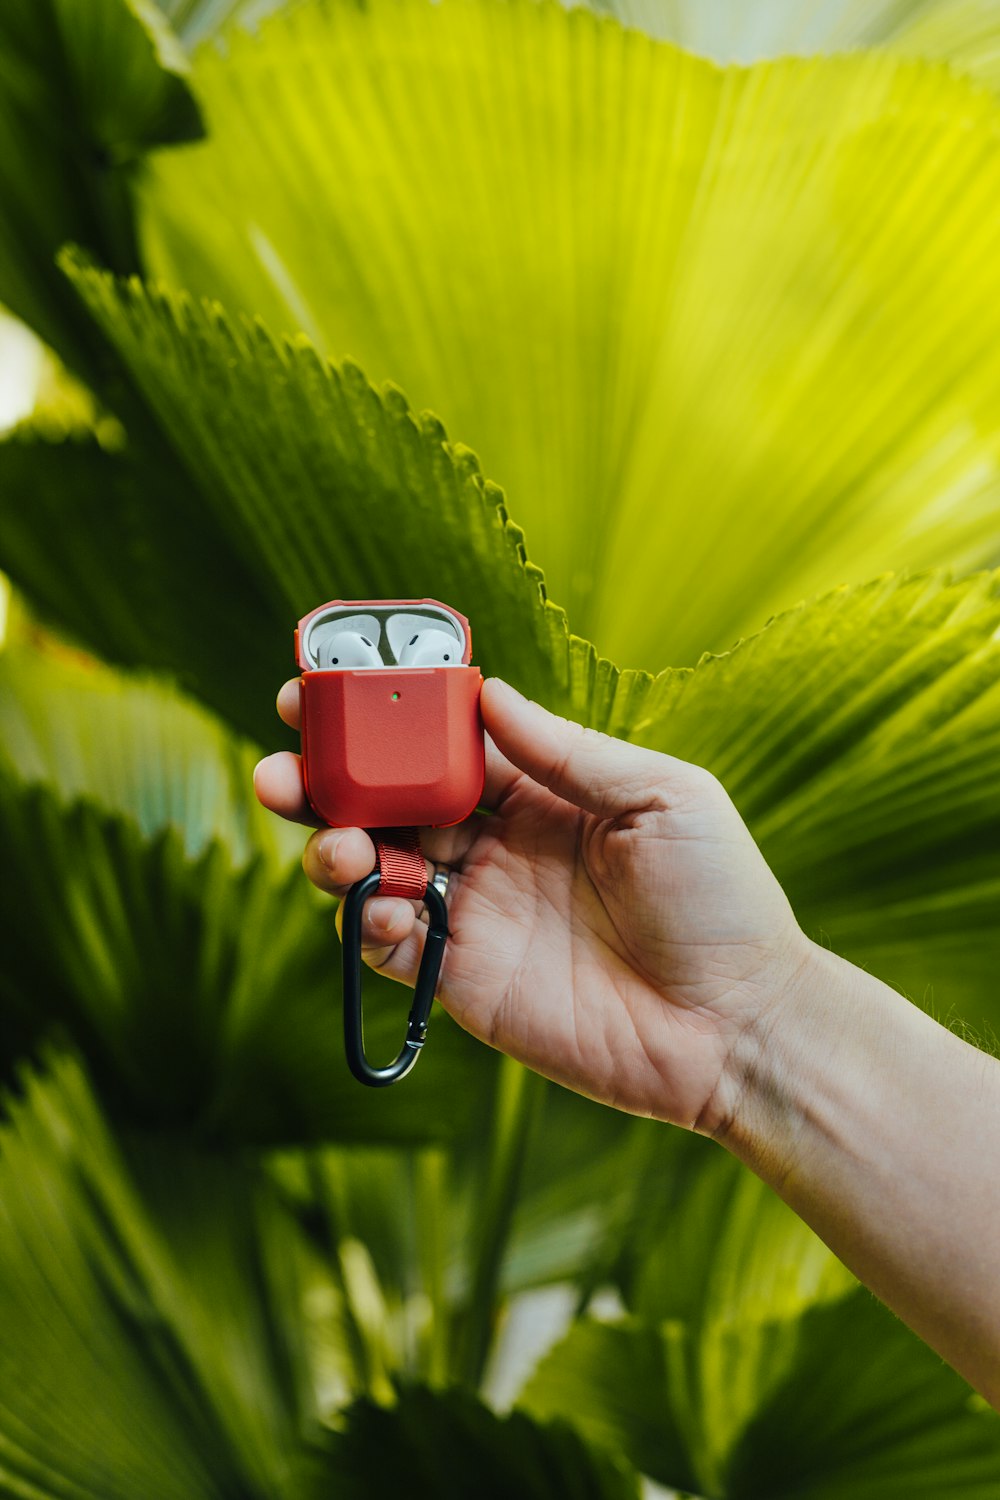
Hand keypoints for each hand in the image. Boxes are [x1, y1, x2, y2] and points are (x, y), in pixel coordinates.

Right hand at [253, 679, 812, 1128]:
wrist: (738, 1025)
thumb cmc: (720, 898)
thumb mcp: (663, 795)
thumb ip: (566, 750)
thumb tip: (486, 692)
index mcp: (541, 793)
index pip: (445, 743)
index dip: (388, 715)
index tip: (330, 687)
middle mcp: (497, 846)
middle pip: (392, 800)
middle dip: (332, 776)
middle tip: (284, 760)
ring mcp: (477, 913)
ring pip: (376, 868)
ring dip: (334, 845)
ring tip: (331, 839)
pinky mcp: (464, 981)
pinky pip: (391, 945)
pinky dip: (365, 922)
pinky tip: (377, 908)